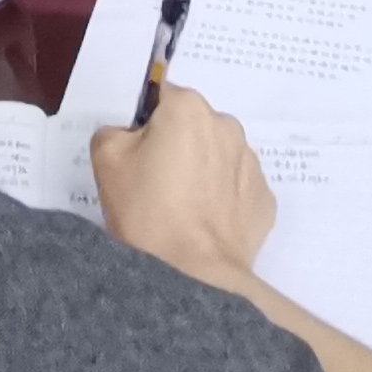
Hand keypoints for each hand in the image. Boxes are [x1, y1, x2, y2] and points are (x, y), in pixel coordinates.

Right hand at [88, 84, 274, 296]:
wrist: (194, 275)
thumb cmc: (147, 212)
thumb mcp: (106, 161)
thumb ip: (114, 131)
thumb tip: (130, 135)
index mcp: (188, 108)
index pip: (161, 96)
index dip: (144, 122)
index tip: (136, 152)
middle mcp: (226, 126)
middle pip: (193, 126)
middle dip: (176, 146)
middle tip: (154, 184)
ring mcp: (251, 164)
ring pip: (218, 157)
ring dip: (201, 172)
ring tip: (180, 210)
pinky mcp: (264, 200)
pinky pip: (236, 190)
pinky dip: (221, 200)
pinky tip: (202, 225)